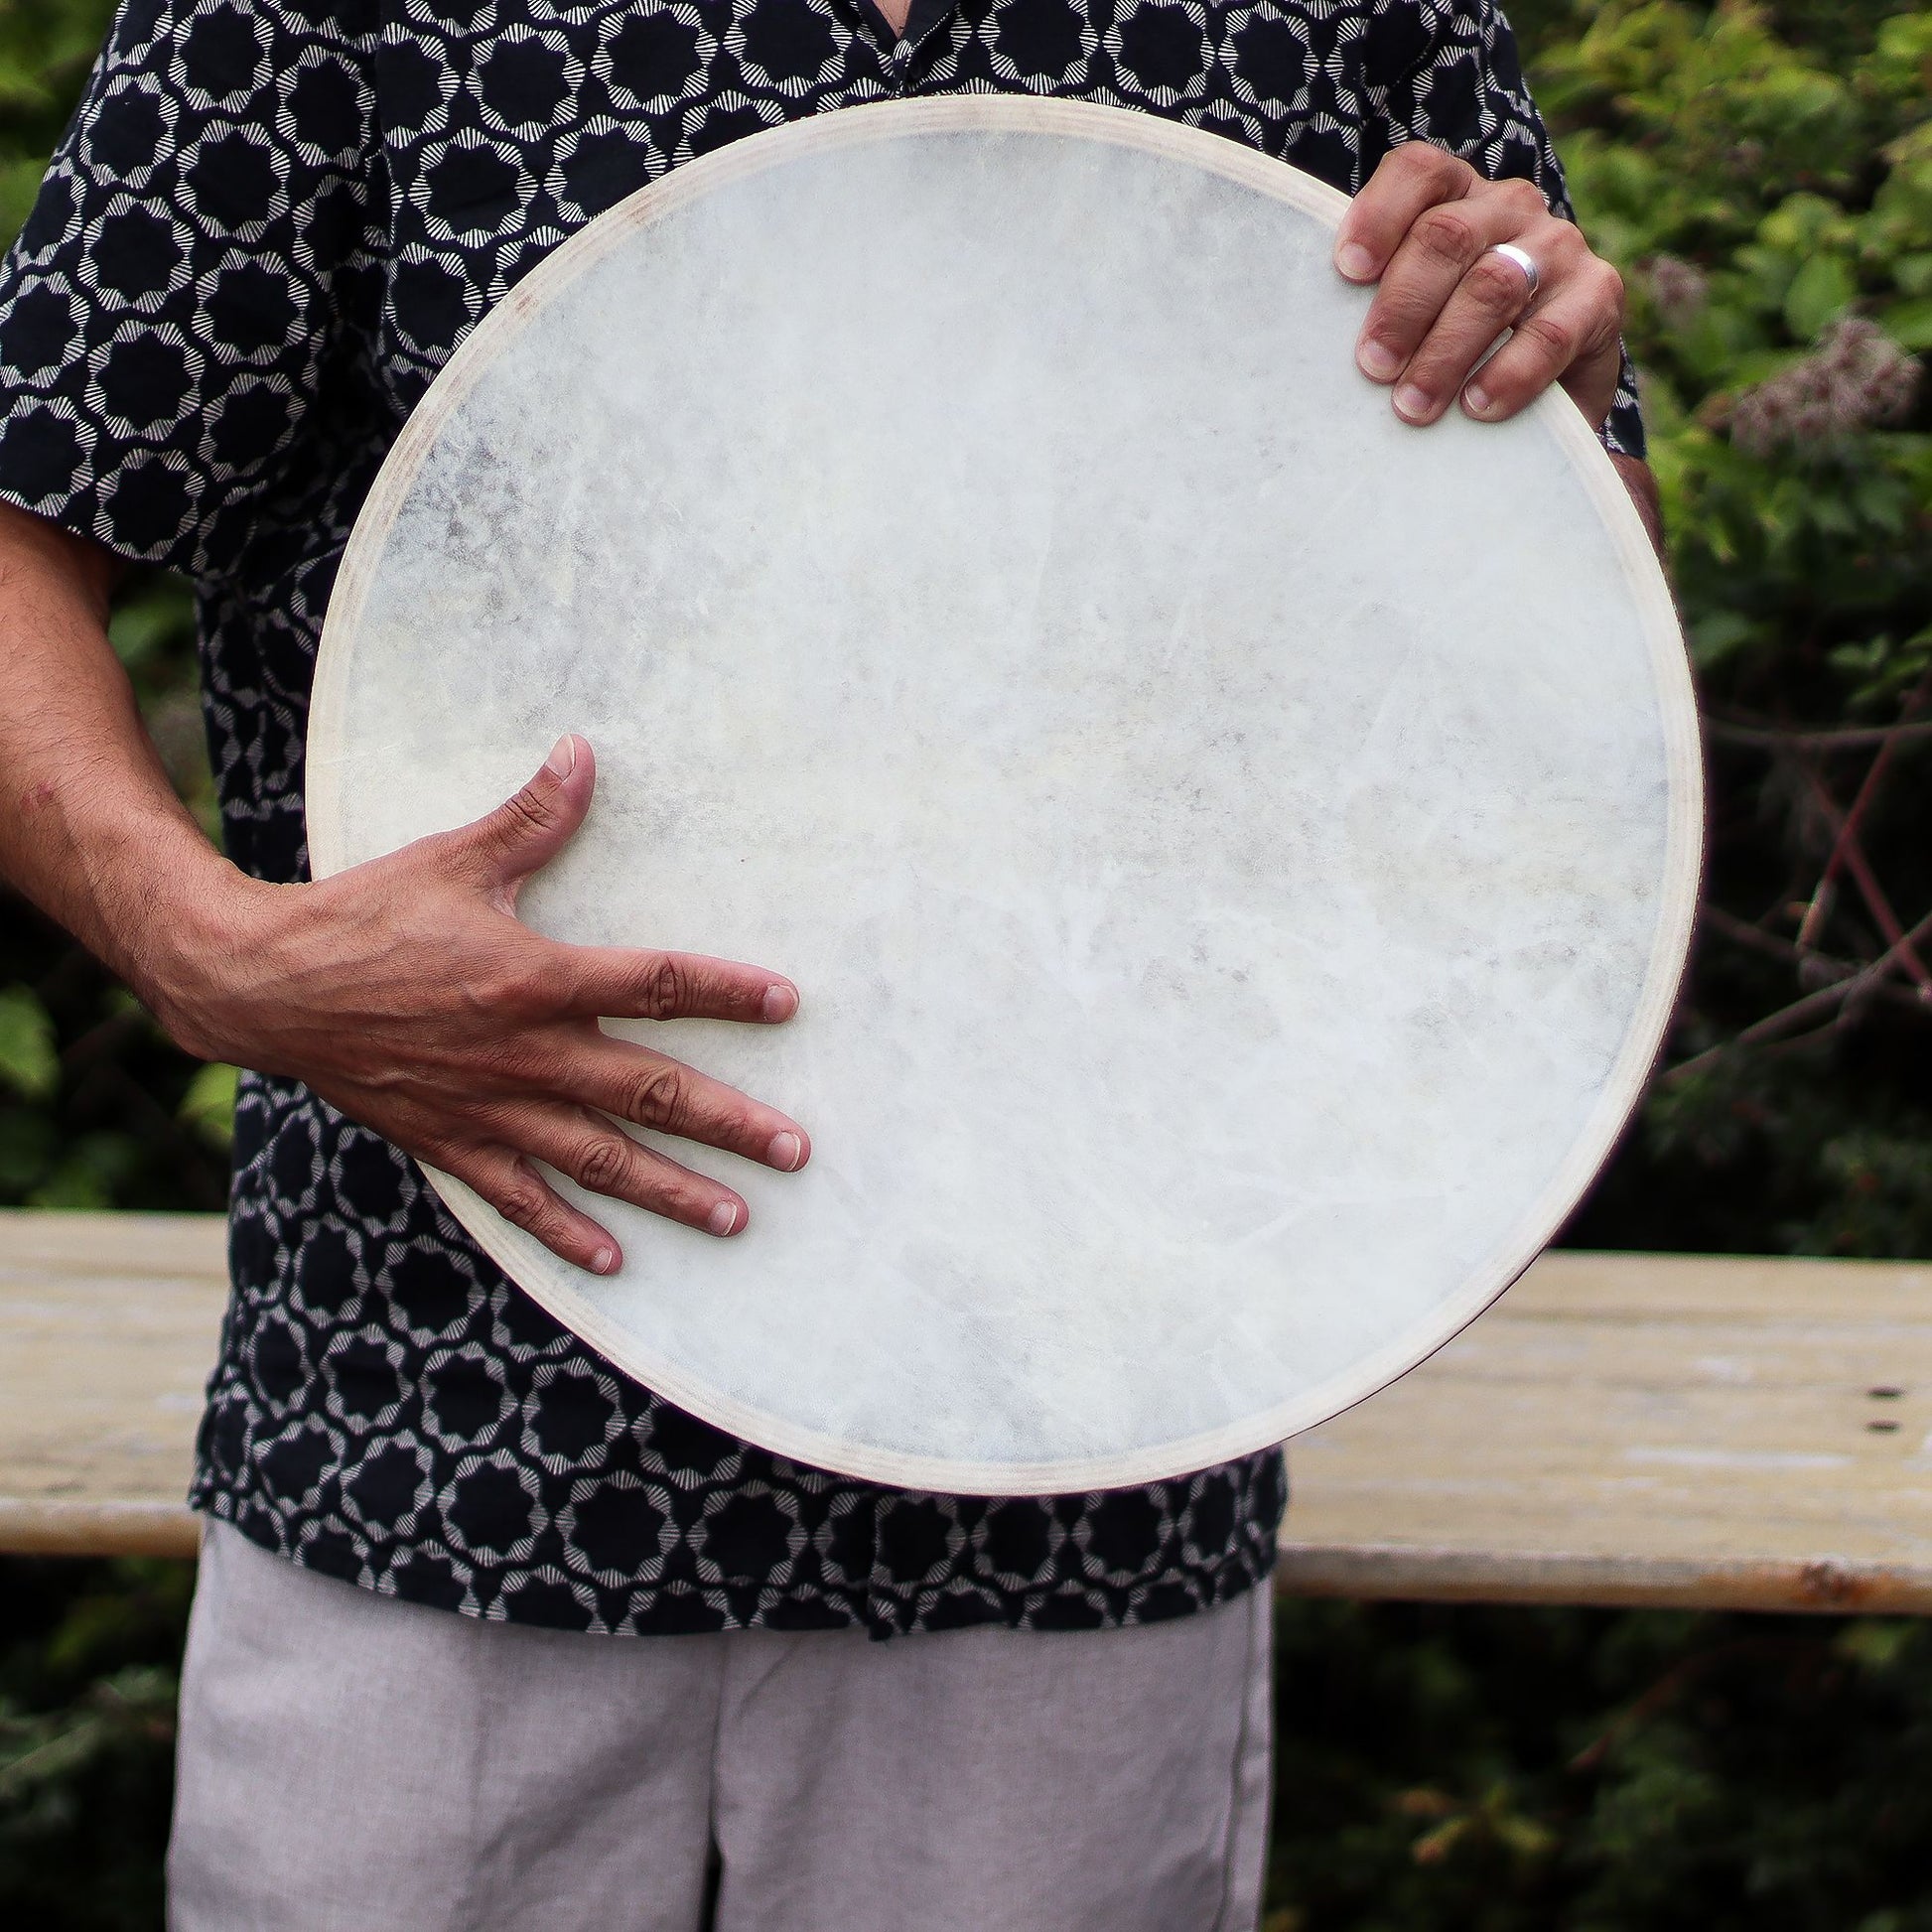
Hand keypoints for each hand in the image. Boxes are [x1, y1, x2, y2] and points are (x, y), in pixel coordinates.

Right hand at [157, 734, 807, 1274]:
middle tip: (795, 1150)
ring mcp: (490, 1108)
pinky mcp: (451, 1142)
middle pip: (648, 1093)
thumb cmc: (363, 916)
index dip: (726, 993)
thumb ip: (530, 818)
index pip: (654, 986)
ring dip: (672, 1191)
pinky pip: (521, 1198)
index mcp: (533, 980)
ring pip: (601, 1160)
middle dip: (728, 1125)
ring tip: (734, 1216)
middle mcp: (524, 1054)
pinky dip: (568, 1232)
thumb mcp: (452, 860)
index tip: (787, 1003)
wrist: (264, 986)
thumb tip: (585, 753)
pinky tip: (615, 1261)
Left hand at [1333, 143, 1625, 431]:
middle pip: (1447, 236)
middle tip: (1372, 367)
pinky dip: (1508, 374)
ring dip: (1444, 351)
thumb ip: (1378, 301)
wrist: (1549, 394)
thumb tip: (1307, 332)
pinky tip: (1476, 407)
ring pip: (1493, 284)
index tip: (1347, 271)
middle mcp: (1511, 208)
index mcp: (1458, 197)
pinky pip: (1550, 334)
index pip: (1418, 172)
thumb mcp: (1414, 316)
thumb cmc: (1456, 350)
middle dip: (1402, 305)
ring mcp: (1559, 247)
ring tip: (1411, 406)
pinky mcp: (1599, 296)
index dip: (1378, 215)